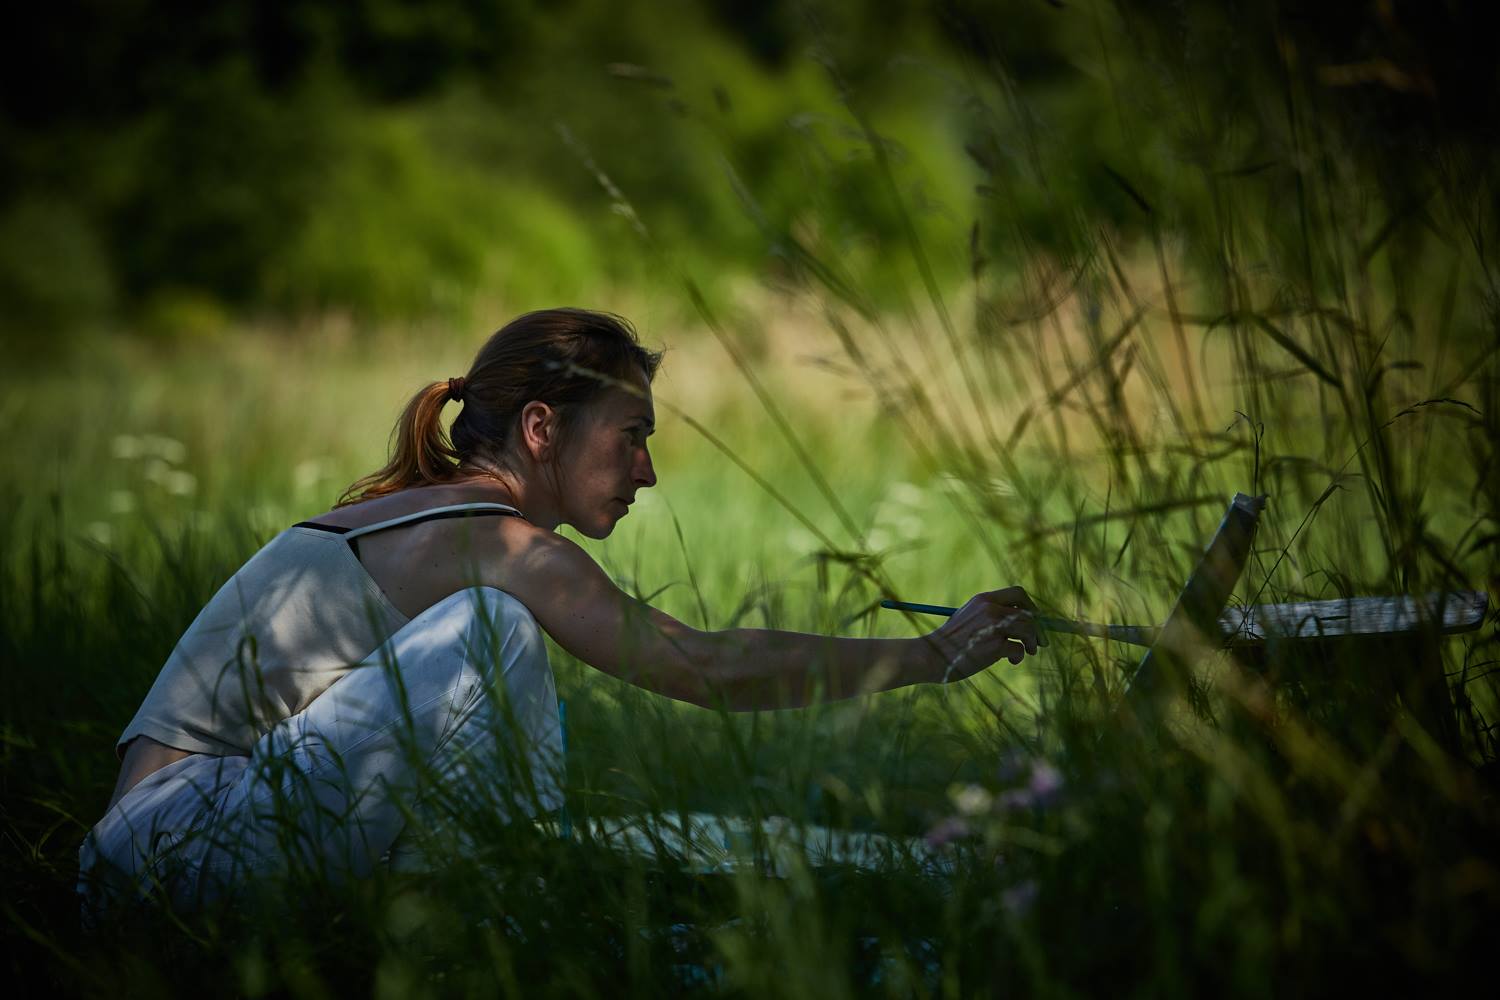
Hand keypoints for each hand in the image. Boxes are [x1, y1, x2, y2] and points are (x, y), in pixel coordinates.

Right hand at [926, 586, 1041, 681]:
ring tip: (1025, 652)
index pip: (1018, 593)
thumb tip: (1018, 622)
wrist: (930, 655)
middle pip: (1028, 614)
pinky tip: (1011, 661)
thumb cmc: (948, 641)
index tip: (1035, 618)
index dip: (1031, 606)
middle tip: (1038, 643)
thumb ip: (988, 614)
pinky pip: (1019, 649)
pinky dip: (1019, 656)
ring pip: (1028, 630)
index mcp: (983, 599)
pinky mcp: (995, 646)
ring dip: (1031, 643)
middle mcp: (990, 609)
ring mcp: (993, 626)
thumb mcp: (967, 618)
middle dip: (1037, 629)